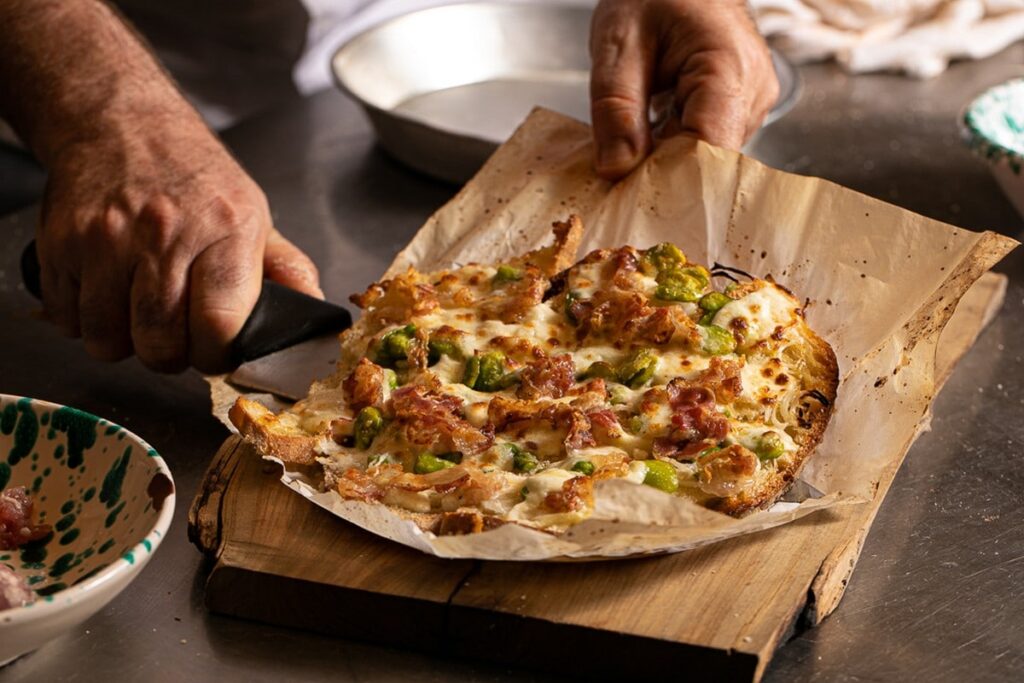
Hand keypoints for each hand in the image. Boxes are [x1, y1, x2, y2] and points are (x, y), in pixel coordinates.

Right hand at [36, 116, 321, 372]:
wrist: (121, 123)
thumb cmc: (194, 176)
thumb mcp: (255, 214)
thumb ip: (287, 271)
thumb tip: (316, 314)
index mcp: (225, 231)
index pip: (218, 326)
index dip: (217, 356)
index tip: (216, 352)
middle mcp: (165, 234)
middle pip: (160, 344)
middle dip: (171, 356)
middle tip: (177, 336)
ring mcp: (107, 240)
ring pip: (108, 340)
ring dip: (125, 342)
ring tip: (140, 314)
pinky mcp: (61, 243)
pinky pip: (67, 319)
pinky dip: (84, 321)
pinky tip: (107, 294)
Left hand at [589, 0, 779, 178]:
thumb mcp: (617, 45)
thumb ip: (615, 109)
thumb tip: (617, 170)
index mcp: (728, 69)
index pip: (707, 152)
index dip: (668, 180)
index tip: (627, 191)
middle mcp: (753, 92)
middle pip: (709, 162)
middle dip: (661, 175)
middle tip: (618, 174)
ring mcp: (753, 103)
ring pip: (707, 159)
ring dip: (666, 162)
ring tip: (633, 145)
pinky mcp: (742, 109)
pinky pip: (708, 145)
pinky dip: (675, 149)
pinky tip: (650, 138)